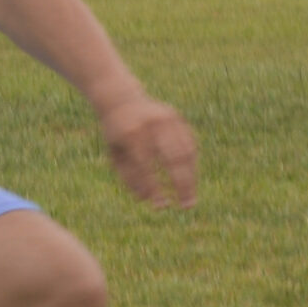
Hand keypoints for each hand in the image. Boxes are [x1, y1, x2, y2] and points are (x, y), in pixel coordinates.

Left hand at [98, 94, 198, 209]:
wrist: (122, 100)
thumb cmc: (117, 135)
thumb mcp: (115, 155)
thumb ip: (128, 177)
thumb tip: (146, 199)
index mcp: (131, 134)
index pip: (145, 166)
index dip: (154, 187)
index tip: (160, 207)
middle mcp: (151, 125)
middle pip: (172, 158)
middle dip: (182, 184)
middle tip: (187, 206)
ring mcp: (167, 119)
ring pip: (185, 152)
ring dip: (191, 177)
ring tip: (190, 198)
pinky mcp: (176, 118)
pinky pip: (189, 143)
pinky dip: (192, 164)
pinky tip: (191, 180)